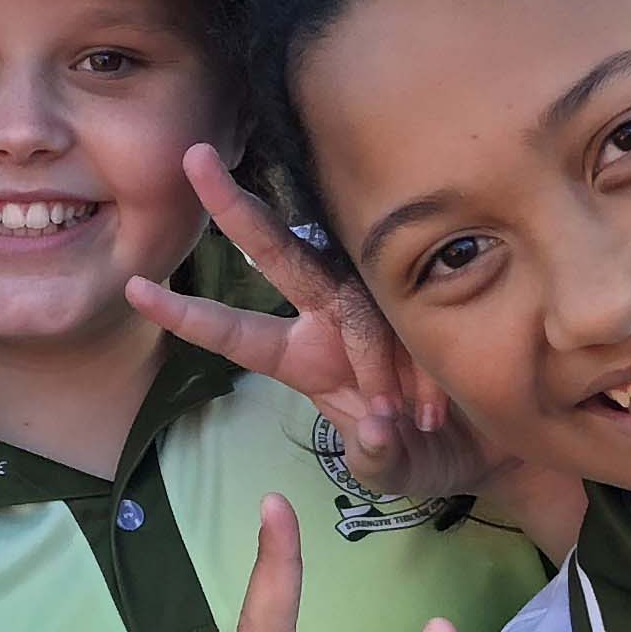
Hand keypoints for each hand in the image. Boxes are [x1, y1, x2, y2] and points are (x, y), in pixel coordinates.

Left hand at [128, 146, 498, 510]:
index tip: (134, 288)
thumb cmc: (424, 453)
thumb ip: (375, 458)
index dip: (187, 314)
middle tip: (196, 158)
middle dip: (236, 210)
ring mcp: (378, 299)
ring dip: (378, 361)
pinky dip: (420, 371)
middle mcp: (329, 316)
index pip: (234, 332)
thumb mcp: (391, 472)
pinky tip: (432, 410)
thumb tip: (373, 429)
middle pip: (279, 254)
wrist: (496, 442)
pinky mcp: (426, 297)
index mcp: (301, 356)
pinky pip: (413, 314)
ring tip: (405, 418)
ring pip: (358, 296)